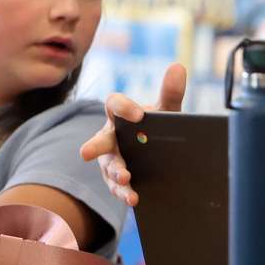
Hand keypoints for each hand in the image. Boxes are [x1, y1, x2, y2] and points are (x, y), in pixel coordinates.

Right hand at [79, 63, 186, 206]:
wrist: (162, 151)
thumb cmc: (159, 125)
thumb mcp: (167, 110)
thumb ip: (171, 92)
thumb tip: (178, 67)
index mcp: (120, 114)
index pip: (114, 104)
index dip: (123, 107)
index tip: (138, 114)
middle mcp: (110, 136)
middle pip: (100, 140)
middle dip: (95, 146)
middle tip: (86, 153)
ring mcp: (111, 159)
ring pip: (109, 166)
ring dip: (115, 173)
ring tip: (126, 179)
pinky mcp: (116, 178)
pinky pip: (116, 186)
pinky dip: (124, 192)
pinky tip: (133, 198)